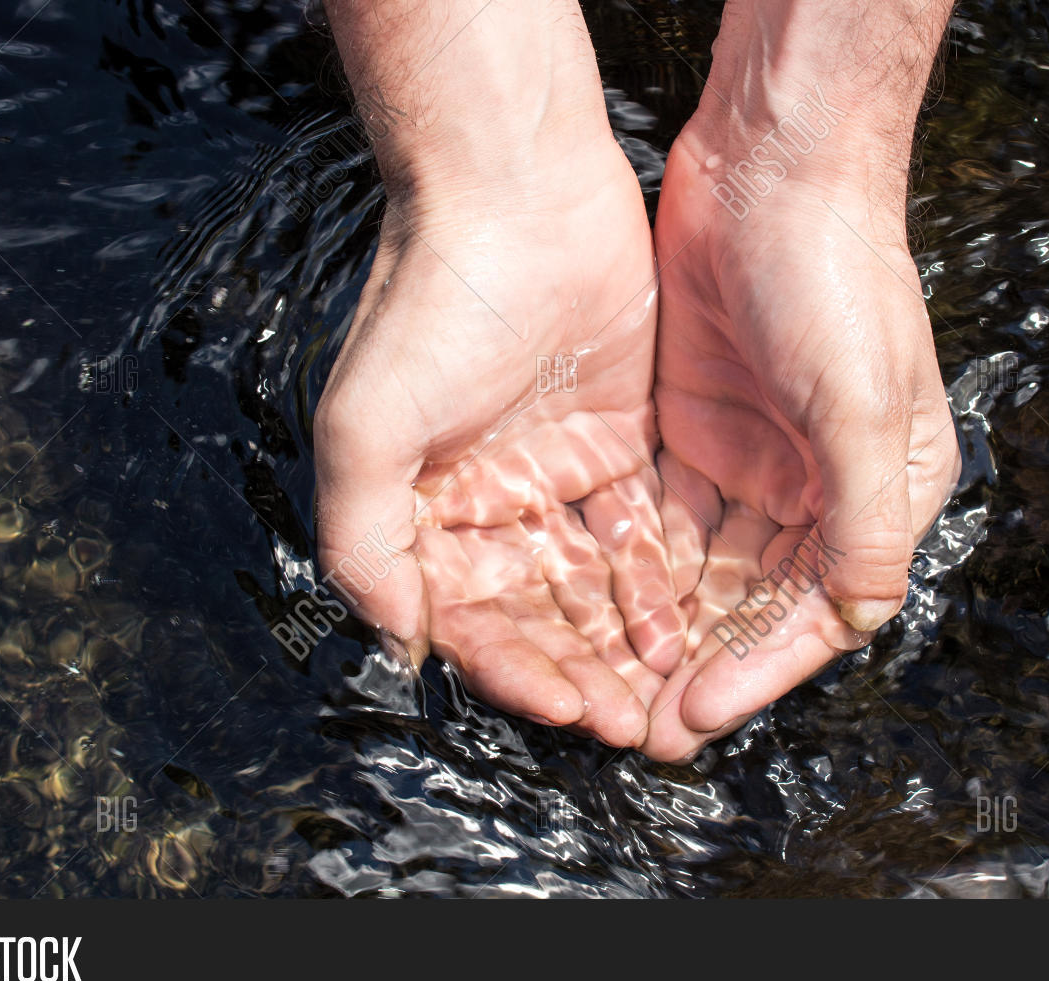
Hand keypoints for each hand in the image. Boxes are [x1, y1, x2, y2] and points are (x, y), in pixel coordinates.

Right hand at [313, 138, 683, 748]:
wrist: (517, 188)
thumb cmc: (435, 302)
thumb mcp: (367, 426)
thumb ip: (366, 541)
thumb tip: (399, 643)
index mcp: (424, 508)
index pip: (471, 619)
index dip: (516, 672)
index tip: (568, 709)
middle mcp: (489, 500)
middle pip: (539, 615)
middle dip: (580, 672)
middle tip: (630, 724)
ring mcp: (557, 471)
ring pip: (594, 584)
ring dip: (622, 641)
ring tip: (663, 691)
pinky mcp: (620, 439)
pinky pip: (642, 531)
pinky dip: (657, 581)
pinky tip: (682, 624)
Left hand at [641, 127, 960, 761]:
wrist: (772, 165)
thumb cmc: (838, 276)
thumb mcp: (865, 407)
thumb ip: (862, 521)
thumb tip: (862, 622)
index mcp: (883, 492)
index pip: (819, 610)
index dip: (755, 670)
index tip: (690, 713)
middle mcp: (820, 487)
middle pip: (754, 603)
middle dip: (699, 665)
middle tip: (639, 726)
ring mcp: (754, 459)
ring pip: (703, 570)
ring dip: (660, 628)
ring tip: (608, 684)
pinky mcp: (695, 428)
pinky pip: (663, 517)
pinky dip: (635, 565)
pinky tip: (594, 608)